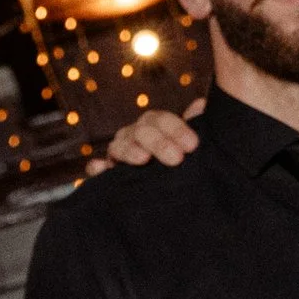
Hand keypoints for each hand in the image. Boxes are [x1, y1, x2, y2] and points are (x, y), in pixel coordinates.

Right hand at [86, 103, 203, 174]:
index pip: (161, 120)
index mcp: (155, 126)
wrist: (174, 193)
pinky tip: (100, 168)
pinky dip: (96, 167)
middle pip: (141, 131)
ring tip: (143, 159)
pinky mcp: (107, 175)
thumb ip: (196, 126)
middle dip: (159, 143)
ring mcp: (120, 154)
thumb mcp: (192, 146)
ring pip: (119, 146)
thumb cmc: (183, 162)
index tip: (193, 145)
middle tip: (176, 159)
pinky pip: (96, 168)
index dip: (176, 129)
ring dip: (129, 150)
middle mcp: (135, 136)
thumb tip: (201, 104)